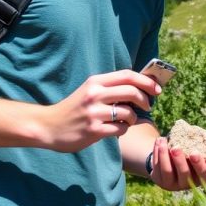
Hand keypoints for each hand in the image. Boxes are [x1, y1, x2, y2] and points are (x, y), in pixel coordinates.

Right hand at [39, 69, 161, 151]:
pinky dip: (124, 129)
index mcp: (96, 82)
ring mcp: (94, 113)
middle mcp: (95, 94)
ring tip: (127, 120)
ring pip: (128, 112)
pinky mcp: (93, 130)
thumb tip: (141, 86)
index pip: (128, 75)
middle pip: (132, 91)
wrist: (48, 126)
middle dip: (145, 99)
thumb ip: (111, 87)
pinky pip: (120, 128)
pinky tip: (117, 129)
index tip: (157, 89)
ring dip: (133, 117)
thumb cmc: (74, 109)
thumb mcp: (90, 91)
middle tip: (147, 106)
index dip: (146, 81)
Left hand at [149, 135, 205, 190]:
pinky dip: (159, 154)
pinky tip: (160, 141)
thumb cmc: (190, 146)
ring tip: (171, 146)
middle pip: (195, 176)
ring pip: (173, 173)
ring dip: (172, 159)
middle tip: (192, 153)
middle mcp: (193, 182)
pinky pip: (160, 169)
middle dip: (195, 164)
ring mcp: (177, 184)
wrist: (169, 154)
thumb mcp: (201, 142)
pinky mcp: (163, 182)